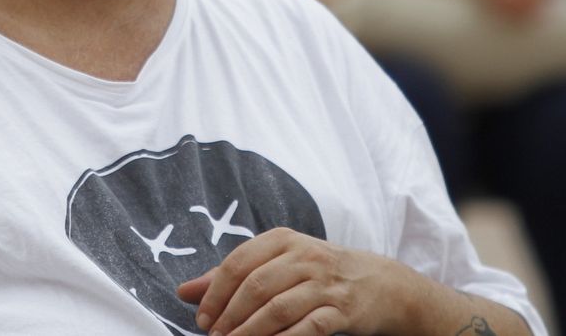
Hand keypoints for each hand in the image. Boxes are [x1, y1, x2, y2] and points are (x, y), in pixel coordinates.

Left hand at [176, 229, 407, 335]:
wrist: (381, 283)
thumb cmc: (319, 272)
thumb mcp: (278, 263)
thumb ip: (232, 275)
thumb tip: (184, 291)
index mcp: (283, 240)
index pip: (238, 262)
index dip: (215, 292)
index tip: (201, 317)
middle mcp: (304, 256)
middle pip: (256, 286)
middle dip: (229, 315)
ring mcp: (325, 283)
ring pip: (279, 308)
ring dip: (250, 332)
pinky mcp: (343, 310)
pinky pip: (309, 328)